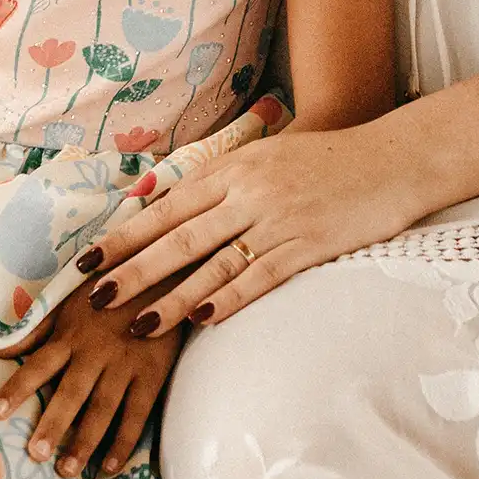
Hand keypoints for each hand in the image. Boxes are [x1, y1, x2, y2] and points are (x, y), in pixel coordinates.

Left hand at [0, 277, 186, 478]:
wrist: (163, 272)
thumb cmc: (108, 289)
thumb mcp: (70, 301)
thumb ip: (37, 328)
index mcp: (72, 333)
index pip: (39, 363)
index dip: (17, 387)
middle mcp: (96, 351)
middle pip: (71, 392)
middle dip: (54, 423)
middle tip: (36, 454)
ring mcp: (126, 363)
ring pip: (102, 407)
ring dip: (84, 440)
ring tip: (66, 470)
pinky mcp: (152, 372)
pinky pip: (137, 412)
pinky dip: (124, 441)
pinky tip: (109, 467)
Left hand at [72, 120, 422, 332]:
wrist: (390, 158)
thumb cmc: (324, 158)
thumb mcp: (265, 155)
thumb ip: (219, 178)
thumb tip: (162, 199)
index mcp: (234, 167)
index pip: (167, 206)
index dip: (126, 234)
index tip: (88, 257)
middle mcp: (250, 193)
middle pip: (180, 237)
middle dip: (134, 269)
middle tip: (94, 296)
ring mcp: (278, 221)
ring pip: (214, 264)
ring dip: (172, 296)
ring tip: (136, 323)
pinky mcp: (307, 247)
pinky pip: (260, 278)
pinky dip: (228, 300)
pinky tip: (200, 320)